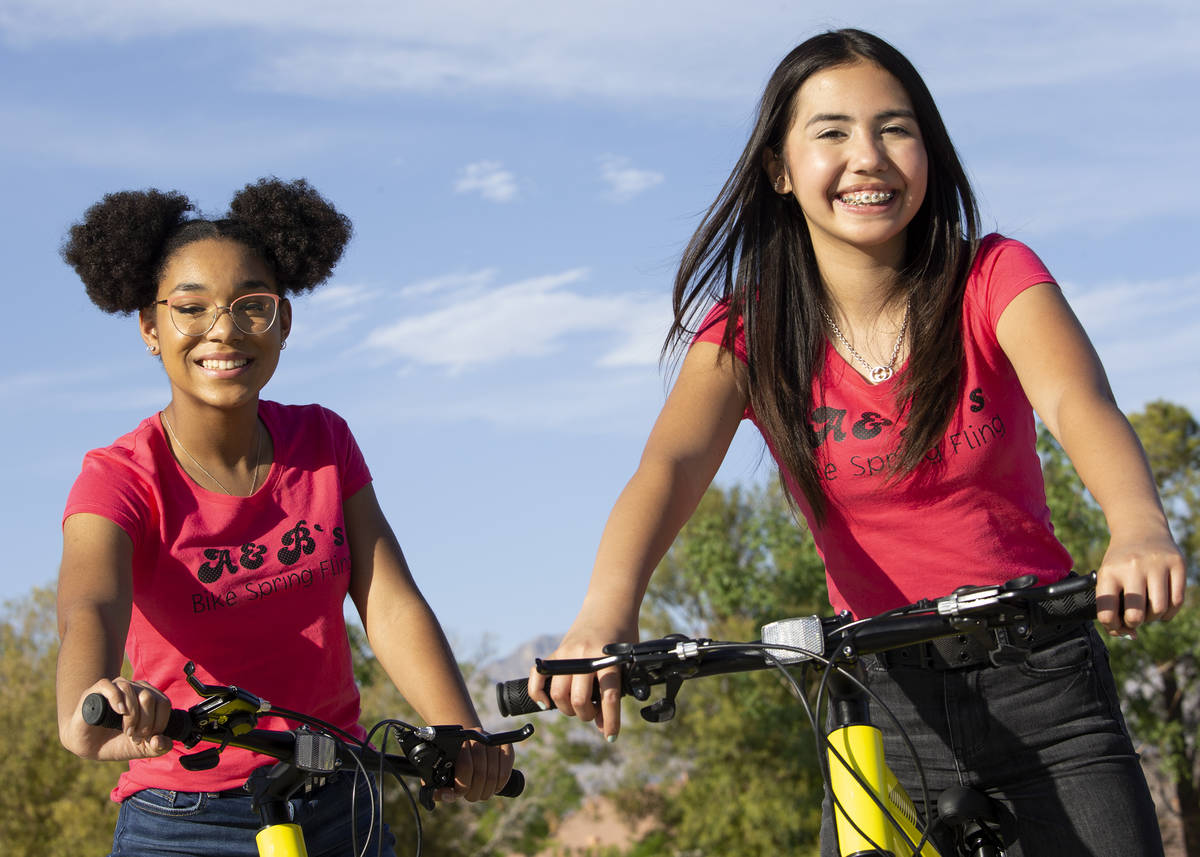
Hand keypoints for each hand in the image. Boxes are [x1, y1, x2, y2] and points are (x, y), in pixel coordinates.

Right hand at [66, 677, 172, 760]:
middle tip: (134, 737)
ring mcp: (115, 687)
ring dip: (132, 715)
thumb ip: (157, 747)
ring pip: (131, 690)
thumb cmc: (117, 743)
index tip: (147, 738)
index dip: (159, 722)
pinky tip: (119, 712)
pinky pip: (109, 686)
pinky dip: (117, 698)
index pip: (163, 703)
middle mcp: (134, 689)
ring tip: (127, 731)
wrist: (88, 746)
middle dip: (145, 721)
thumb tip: (161, 742)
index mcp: (149, 698)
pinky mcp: (95, 691)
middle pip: (149, 697)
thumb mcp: (141, 748)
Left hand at [437, 737, 513, 802]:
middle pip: (481, 773)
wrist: (467, 745)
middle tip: (472, 796)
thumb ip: (438, 787)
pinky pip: (507, 768)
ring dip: (488, 790)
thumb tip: (444, 795)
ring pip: (494, 774)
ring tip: (482, 793)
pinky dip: (502, 782)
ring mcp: (492, 740)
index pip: (466, 767)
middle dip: (476, 791)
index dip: (463, 786)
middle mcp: (476, 737)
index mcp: (458, 743)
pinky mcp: (505, 745)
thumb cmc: (454, 766)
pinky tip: (495, 787)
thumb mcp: (442, 774)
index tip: (460, 792)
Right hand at [527, 617, 636, 741]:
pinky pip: (537, 676)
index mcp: (608, 659)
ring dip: (567, 710)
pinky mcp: (556, 652)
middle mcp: (585, 657)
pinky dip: (537, 694)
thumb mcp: (625, 663)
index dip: (610, 722)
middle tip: (592, 713)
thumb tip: (601, 725)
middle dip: (586, 715)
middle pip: (578, 700)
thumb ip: (615, 691)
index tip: (611, 736)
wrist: (609, 608)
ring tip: (577, 707)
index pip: (608, 698)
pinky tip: (546, 704)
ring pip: (558, 694)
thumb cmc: (622, 637)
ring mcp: (567, 654)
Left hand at [1095, 530, 1186, 637]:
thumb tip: (1130, 636)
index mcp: (1109, 572)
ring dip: (1154, 618)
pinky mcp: (1177, 564)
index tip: (1116, 625)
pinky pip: (1177, 601)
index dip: (1112, 627)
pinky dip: (1170, 612)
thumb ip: (1112, 606)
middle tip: (1135, 617)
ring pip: (1159, 610)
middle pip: (1135, 615)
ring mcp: (1156, 565)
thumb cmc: (1121, 562)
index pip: (1107, 612)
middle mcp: (1132, 567)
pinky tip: (1163, 607)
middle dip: (1135, 623)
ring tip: (1148, 610)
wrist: (1140, 529)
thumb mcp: (1108, 577)